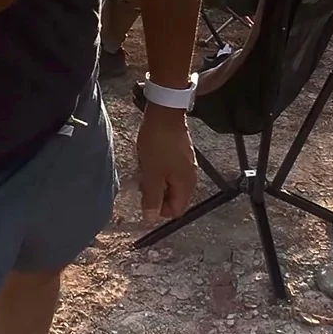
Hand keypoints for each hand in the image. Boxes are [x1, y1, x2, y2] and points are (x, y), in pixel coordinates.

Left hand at [135, 105, 196, 223]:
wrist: (164, 113)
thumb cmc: (158, 144)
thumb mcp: (151, 174)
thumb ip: (152, 199)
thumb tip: (151, 220)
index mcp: (186, 184)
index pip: (176, 211)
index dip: (160, 210)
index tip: (145, 199)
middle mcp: (190, 176)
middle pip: (173, 198)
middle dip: (156, 194)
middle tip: (142, 182)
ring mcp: (186, 164)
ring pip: (169, 184)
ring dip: (155, 181)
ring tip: (144, 169)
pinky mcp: (180, 154)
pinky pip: (169, 171)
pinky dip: (158, 170)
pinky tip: (148, 160)